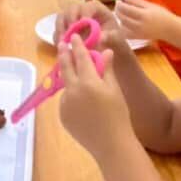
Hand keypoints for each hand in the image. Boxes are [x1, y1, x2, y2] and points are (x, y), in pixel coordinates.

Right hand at [55, 0, 126, 52]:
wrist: (109, 48)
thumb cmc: (115, 39)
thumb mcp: (116, 38)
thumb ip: (110, 36)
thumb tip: (100, 38)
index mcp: (97, 8)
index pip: (88, 6)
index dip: (84, 13)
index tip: (82, 23)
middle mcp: (82, 10)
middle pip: (71, 9)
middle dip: (69, 20)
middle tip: (69, 33)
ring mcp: (72, 18)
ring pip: (61, 17)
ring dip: (60, 29)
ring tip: (62, 42)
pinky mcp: (66, 28)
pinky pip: (57, 29)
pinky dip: (57, 37)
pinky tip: (61, 46)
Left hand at [58, 38, 131, 157]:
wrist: (111, 143)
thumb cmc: (118, 115)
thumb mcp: (114, 90)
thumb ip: (107, 69)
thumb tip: (105, 51)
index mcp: (88, 82)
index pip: (81, 58)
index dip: (78, 46)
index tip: (74, 37)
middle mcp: (73, 90)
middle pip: (65, 67)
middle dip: (64, 54)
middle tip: (62, 45)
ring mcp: (65, 104)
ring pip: (66, 86)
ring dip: (70, 79)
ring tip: (81, 81)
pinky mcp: (62, 115)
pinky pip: (66, 101)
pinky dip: (72, 97)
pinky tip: (83, 103)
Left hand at [115, 0, 171, 41]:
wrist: (170, 29)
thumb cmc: (161, 14)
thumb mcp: (150, 5)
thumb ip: (136, 1)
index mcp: (143, 15)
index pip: (125, 9)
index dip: (119, 4)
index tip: (118, 0)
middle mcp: (139, 25)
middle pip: (121, 17)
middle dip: (117, 10)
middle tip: (119, 6)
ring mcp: (137, 33)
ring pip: (121, 25)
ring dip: (120, 18)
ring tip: (124, 13)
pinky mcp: (137, 38)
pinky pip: (124, 33)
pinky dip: (122, 27)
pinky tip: (126, 22)